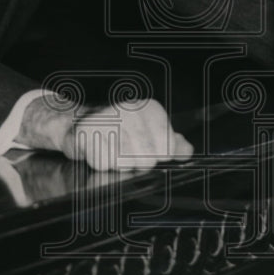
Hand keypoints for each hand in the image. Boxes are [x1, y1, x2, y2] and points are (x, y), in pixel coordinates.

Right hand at [66, 98, 193, 171]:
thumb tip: (186, 151)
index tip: (153, 153)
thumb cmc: (124, 130)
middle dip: (139, 164)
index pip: (168, 148)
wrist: (86, 121)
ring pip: (124, 162)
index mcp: (151, 109)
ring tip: (115, 151)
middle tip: (131, 155)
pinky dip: (102, 163)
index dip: (161, 157)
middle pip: (147, 159)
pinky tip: (102, 150)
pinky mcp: (87, 130)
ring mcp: (108, 118)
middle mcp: (131, 109)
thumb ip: (174, 144)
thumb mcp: (153, 133)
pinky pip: (102, 163)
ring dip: (120, 165)